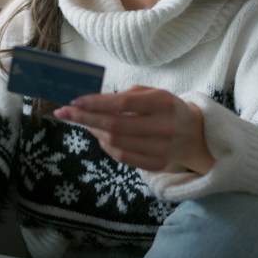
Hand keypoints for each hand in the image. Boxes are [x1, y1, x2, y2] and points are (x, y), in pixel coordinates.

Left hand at [54, 86, 214, 173]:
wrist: (193, 133)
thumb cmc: (165, 107)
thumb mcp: (152, 92)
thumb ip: (125, 96)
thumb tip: (91, 104)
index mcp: (163, 102)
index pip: (122, 103)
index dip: (95, 103)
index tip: (73, 101)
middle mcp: (165, 127)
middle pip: (115, 126)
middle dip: (85, 119)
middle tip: (64, 112)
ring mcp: (162, 149)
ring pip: (116, 143)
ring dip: (94, 132)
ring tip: (84, 123)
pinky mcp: (158, 164)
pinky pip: (123, 158)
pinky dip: (106, 147)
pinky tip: (100, 136)